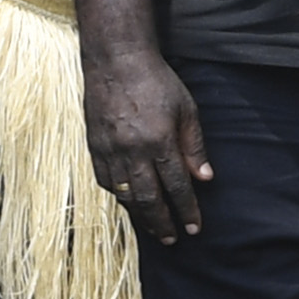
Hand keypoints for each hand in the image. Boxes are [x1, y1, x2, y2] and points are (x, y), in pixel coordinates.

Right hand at [85, 38, 214, 244]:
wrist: (116, 59)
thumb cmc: (156, 81)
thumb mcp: (186, 110)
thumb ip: (194, 146)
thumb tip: (204, 178)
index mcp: (159, 141)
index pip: (176, 186)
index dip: (186, 210)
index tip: (194, 227)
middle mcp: (132, 150)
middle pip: (148, 198)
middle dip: (162, 222)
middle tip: (172, 239)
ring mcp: (109, 149)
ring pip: (125, 194)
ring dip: (140, 215)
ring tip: (154, 228)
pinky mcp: (94, 145)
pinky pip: (106, 180)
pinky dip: (119, 196)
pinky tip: (130, 202)